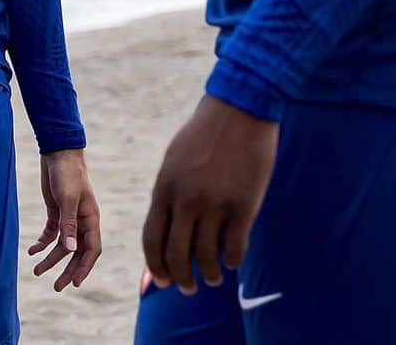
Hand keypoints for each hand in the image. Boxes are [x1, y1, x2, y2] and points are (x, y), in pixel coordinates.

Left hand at [28, 149, 101, 290]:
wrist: (58, 152)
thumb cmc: (67, 173)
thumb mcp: (68, 198)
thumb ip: (69, 224)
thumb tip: (70, 250)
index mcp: (91, 218)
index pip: (92, 249)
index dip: (85, 267)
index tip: (75, 283)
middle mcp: (82, 221)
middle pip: (77, 252)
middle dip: (67, 269)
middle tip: (56, 287)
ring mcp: (69, 217)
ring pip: (63, 245)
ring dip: (51, 258)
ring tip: (36, 271)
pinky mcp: (57, 212)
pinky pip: (51, 233)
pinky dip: (42, 244)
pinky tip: (32, 251)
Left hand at [142, 94, 277, 293]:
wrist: (239, 108)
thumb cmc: (206, 132)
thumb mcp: (176, 159)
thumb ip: (170, 192)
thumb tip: (167, 226)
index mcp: (165, 187)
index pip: (152, 239)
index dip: (155, 266)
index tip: (162, 280)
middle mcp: (186, 200)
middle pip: (177, 255)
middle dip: (181, 279)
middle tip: (188, 288)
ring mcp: (215, 205)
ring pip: (207, 258)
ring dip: (209, 275)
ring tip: (214, 278)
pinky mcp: (243, 207)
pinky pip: (235, 249)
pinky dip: (232, 261)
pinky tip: (232, 261)